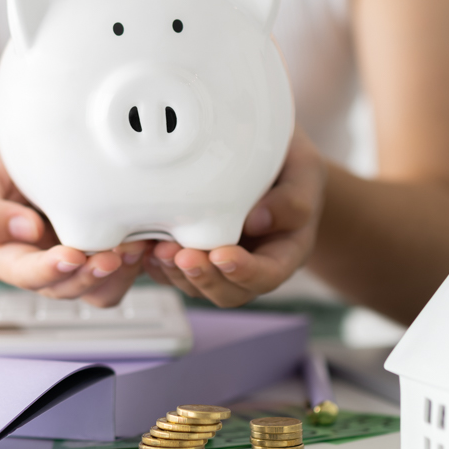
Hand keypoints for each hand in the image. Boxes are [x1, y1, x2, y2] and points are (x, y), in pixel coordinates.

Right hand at [0, 118, 148, 305]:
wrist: (20, 141)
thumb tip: (26, 231)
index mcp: (6, 254)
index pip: (25, 274)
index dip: (48, 270)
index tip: (70, 255)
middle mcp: (42, 263)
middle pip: (67, 289)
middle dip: (90, 276)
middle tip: (112, 256)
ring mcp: (76, 257)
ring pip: (99, 290)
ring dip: (118, 275)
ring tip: (135, 248)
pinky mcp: (104, 246)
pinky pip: (124, 271)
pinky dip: (137, 262)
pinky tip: (147, 239)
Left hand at [144, 129, 325, 306]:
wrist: (272, 156)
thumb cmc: (291, 163)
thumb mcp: (304, 171)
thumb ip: (293, 198)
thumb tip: (258, 220)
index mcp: (286, 252)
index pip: (269, 275)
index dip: (245, 272)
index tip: (223, 254)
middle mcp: (253, 265)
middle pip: (230, 292)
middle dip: (204, 278)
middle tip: (183, 255)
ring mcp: (221, 263)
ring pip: (198, 287)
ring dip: (176, 274)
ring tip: (159, 249)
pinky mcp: (195, 253)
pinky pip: (174, 272)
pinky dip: (157, 265)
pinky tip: (144, 246)